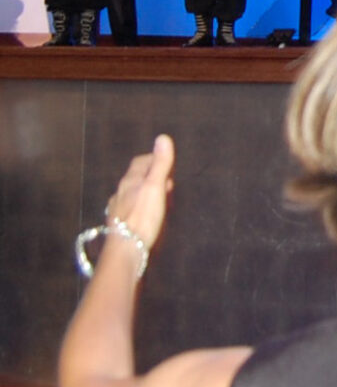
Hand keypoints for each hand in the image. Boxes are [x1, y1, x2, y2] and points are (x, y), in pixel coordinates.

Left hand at [107, 134, 175, 249]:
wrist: (125, 248)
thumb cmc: (142, 216)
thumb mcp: (156, 187)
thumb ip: (160, 164)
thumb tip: (163, 138)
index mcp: (130, 180)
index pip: (141, 161)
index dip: (154, 159)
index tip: (169, 164)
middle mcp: (120, 192)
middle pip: (136, 176)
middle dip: (151, 175)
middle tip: (168, 181)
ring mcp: (117, 208)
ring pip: (132, 193)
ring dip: (145, 191)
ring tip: (160, 196)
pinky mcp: (118, 224)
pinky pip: (129, 207)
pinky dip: (139, 205)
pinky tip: (144, 213)